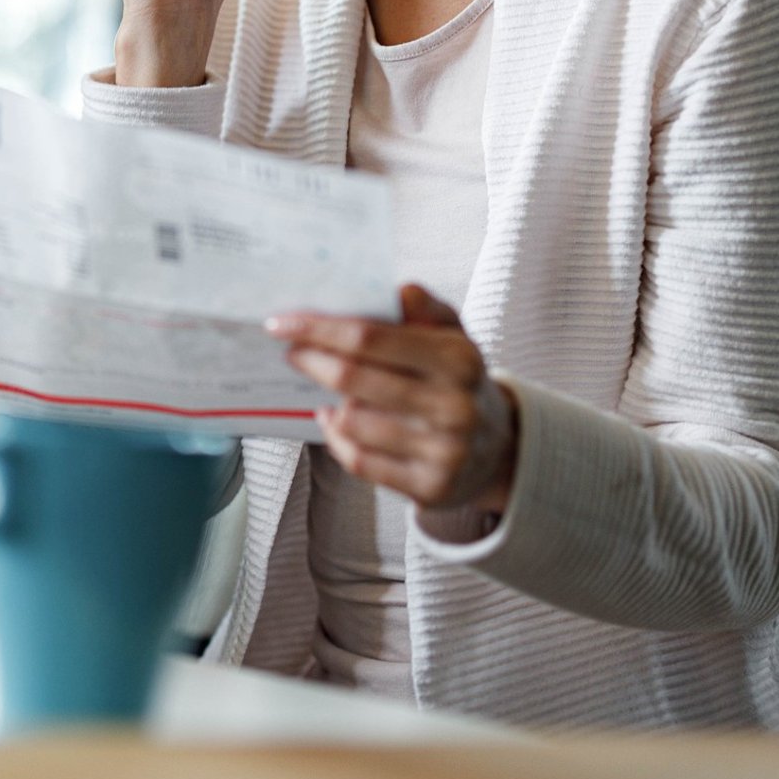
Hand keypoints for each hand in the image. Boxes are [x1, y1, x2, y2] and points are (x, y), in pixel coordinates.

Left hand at [266, 284, 517, 515]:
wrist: (498, 451)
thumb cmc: (458, 381)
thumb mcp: (454, 336)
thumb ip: (425, 308)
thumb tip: (398, 291)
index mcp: (459, 359)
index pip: (368, 337)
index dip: (318, 329)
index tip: (280, 323)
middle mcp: (455, 406)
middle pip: (351, 378)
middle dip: (311, 360)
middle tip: (292, 351)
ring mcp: (444, 452)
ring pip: (351, 421)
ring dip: (332, 402)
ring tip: (331, 392)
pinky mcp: (430, 487)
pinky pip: (358, 460)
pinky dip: (338, 438)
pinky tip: (339, 422)